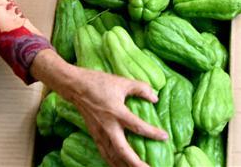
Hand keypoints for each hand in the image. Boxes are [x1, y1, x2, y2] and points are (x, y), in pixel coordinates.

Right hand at [31, 50, 167, 166]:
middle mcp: (108, 127)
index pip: (137, 127)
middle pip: (123, 151)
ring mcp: (100, 133)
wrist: (75, 86)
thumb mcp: (122, 82)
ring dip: (125, 166)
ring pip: (113, 156)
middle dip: (136, 163)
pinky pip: (104, 153)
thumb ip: (140, 89)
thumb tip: (155, 98)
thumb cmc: (99, 82)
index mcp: (117, 112)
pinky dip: (113, 162)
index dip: (152, 133)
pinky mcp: (94, 135)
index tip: (165, 137)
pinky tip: (120, 166)